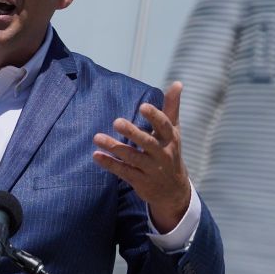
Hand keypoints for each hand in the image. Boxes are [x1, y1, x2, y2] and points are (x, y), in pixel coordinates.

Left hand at [93, 81, 191, 231]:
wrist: (173, 190)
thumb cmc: (170, 151)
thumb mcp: (174, 130)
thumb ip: (172, 107)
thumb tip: (178, 83)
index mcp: (170, 138)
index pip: (163, 126)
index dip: (154, 116)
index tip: (143, 106)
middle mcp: (162, 154)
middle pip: (147, 142)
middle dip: (132, 133)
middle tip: (117, 122)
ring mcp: (150, 169)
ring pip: (132, 157)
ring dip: (114, 147)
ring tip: (97, 137)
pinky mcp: (139, 181)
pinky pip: (123, 171)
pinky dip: (110, 164)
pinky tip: (96, 155)